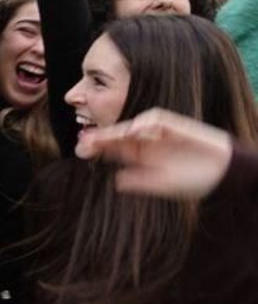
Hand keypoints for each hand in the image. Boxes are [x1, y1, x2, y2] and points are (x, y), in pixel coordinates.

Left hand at [76, 108, 235, 198]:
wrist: (223, 172)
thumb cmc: (194, 182)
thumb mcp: (163, 185)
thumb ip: (140, 182)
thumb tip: (115, 182)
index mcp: (140, 157)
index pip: (113, 150)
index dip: (97, 149)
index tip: (80, 151)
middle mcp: (146, 142)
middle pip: (117, 136)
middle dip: (100, 137)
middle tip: (83, 141)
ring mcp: (160, 132)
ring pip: (132, 126)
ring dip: (117, 130)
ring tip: (102, 137)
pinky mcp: (175, 124)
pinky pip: (156, 119)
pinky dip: (144, 123)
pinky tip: (133, 131)